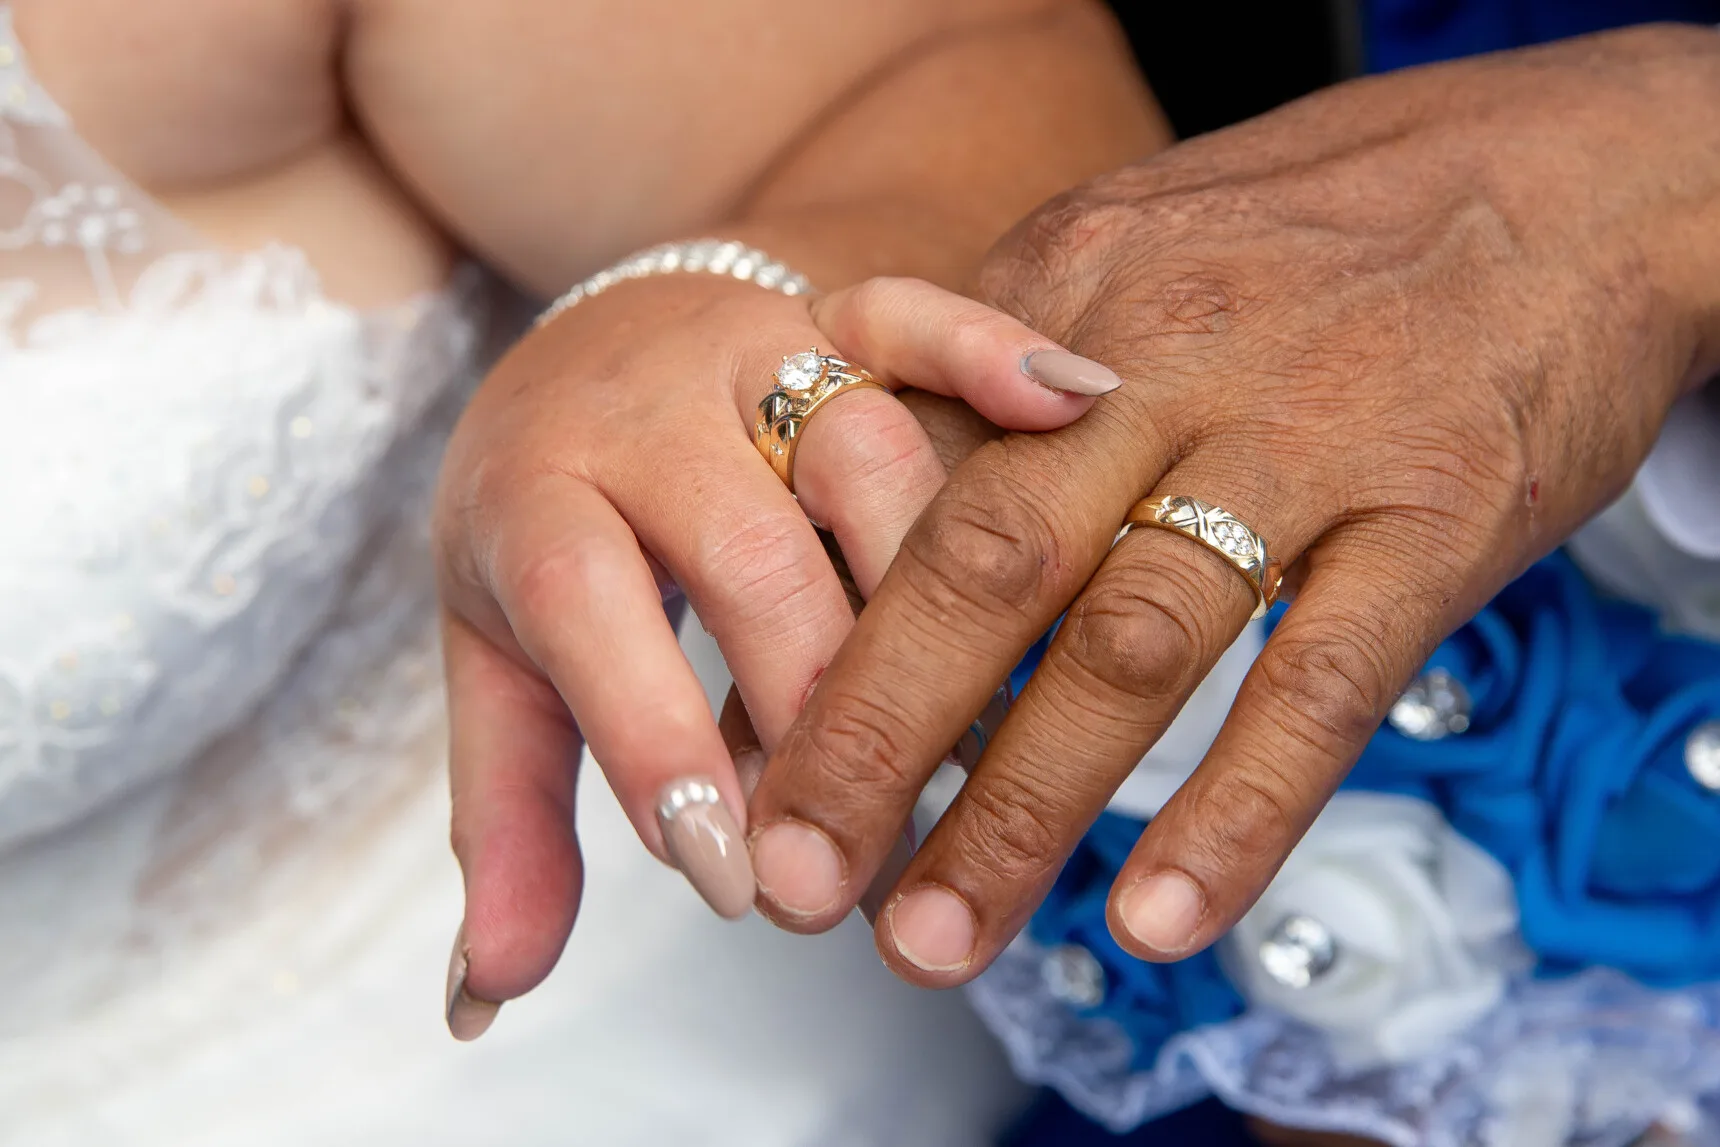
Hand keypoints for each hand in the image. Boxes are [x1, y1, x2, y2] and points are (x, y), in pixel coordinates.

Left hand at [433, 271, 1110, 1035]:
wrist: (587, 342)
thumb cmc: (544, 520)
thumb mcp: (495, 656)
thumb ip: (505, 815)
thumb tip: (487, 995)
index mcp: (539, 491)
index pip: (586, 606)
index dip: (660, 740)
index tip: (735, 876)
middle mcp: (649, 409)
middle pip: (748, 543)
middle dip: (826, 702)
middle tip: (873, 838)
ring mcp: (755, 349)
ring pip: (862, 448)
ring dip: (934, 593)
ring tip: (984, 726)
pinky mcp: (841, 315)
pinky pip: (923, 317)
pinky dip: (993, 355)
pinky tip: (1076, 410)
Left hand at [747, 25, 1719, 983]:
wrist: (1569, 175)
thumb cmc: (1324, 236)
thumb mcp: (1135, 247)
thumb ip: (1007, 366)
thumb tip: (882, 511)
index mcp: (1064, 290)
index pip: (898, 471)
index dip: (816, 619)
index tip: (754, 743)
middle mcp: (1162, 364)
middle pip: (981, 560)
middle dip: (872, 732)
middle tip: (799, 870)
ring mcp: (1302, 439)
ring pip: (1130, 643)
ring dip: (1019, 808)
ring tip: (936, 935)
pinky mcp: (1435, 515)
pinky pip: (1317, 686)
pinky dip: (1231, 811)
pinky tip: (1155, 916)